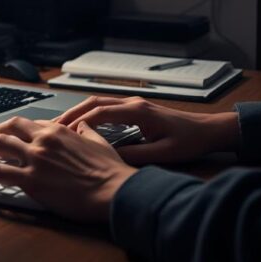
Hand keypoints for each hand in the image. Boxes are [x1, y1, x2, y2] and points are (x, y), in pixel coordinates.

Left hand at [0, 116, 136, 221]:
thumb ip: (86, 131)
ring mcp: (35, 158)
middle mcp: (43, 140)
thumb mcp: (99, 141)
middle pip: (8, 128)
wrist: (114, 190)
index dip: (19, 133)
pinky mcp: (30, 180)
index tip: (15, 142)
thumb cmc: (110, 171)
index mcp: (59, 130)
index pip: (29, 124)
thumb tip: (82, 124)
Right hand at [54, 96, 239, 165]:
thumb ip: (135, 156)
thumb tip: (109, 159)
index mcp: (139, 110)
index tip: (62, 132)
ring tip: (60, 128)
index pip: (100, 111)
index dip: (79, 121)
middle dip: (71, 113)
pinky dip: (90, 115)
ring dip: (79, 113)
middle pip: (94, 102)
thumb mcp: (162, 153)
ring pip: (98, 103)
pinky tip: (81, 127)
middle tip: (52, 128)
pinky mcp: (136, 109)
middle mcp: (134, 102)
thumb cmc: (189, 140)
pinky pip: (106, 108)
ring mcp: (134, 104)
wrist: (208, 130)